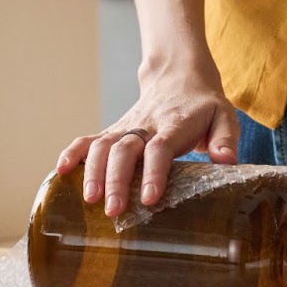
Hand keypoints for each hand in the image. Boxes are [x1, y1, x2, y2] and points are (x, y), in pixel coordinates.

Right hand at [54, 62, 239, 216]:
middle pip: (124, 150)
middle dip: (116, 180)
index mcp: (173, 126)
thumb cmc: (203, 105)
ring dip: (92, 171)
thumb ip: (226, 139)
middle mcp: (145, 126)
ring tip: (89, 200)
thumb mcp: (225, 116)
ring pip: (102, 146)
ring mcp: (125, 128)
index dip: (154, 172)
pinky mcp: (114, 131)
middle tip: (113, 210)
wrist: (178, 76)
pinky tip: (59, 171)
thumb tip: (227, 162)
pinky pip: (88, 139)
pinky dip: (72, 153)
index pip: (160, 149)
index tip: (149, 198)